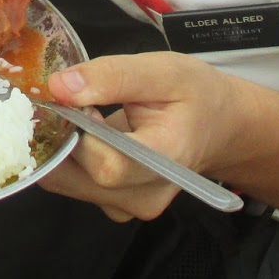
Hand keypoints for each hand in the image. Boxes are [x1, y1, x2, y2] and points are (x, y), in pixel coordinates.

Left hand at [37, 51, 237, 222]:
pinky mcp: (116, 206)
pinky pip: (73, 184)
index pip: (108, 165)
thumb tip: (61, 86)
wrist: (218, 127)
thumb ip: (113, 76)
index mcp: (165, 161)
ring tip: (86, 116)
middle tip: (75, 104)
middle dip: (60, 136)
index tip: (77, 100)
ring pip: (66, 182)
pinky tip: (89, 136)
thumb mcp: (164, 71)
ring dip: (60, 146)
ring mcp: (130, 206)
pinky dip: (69, 158)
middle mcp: (146, 194)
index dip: (79, 132)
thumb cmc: (196, 97)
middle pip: (77, 178)